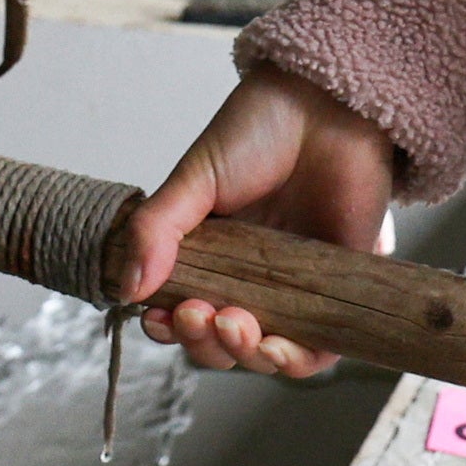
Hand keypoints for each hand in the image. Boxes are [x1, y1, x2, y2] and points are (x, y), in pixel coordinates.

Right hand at [119, 68, 396, 380]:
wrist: (326, 104)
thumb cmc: (260, 130)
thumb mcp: (195, 179)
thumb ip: (158, 230)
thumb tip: (127, 289)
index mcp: (211, 254)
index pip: (183, 311)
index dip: (169, 326)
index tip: (158, 317)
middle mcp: (251, 278)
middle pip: (220, 342)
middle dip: (202, 342)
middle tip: (198, 314)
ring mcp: (294, 287)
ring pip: (264, 354)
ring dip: (242, 354)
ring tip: (233, 325)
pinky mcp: (338, 290)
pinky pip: (318, 350)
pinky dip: (294, 361)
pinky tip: (274, 346)